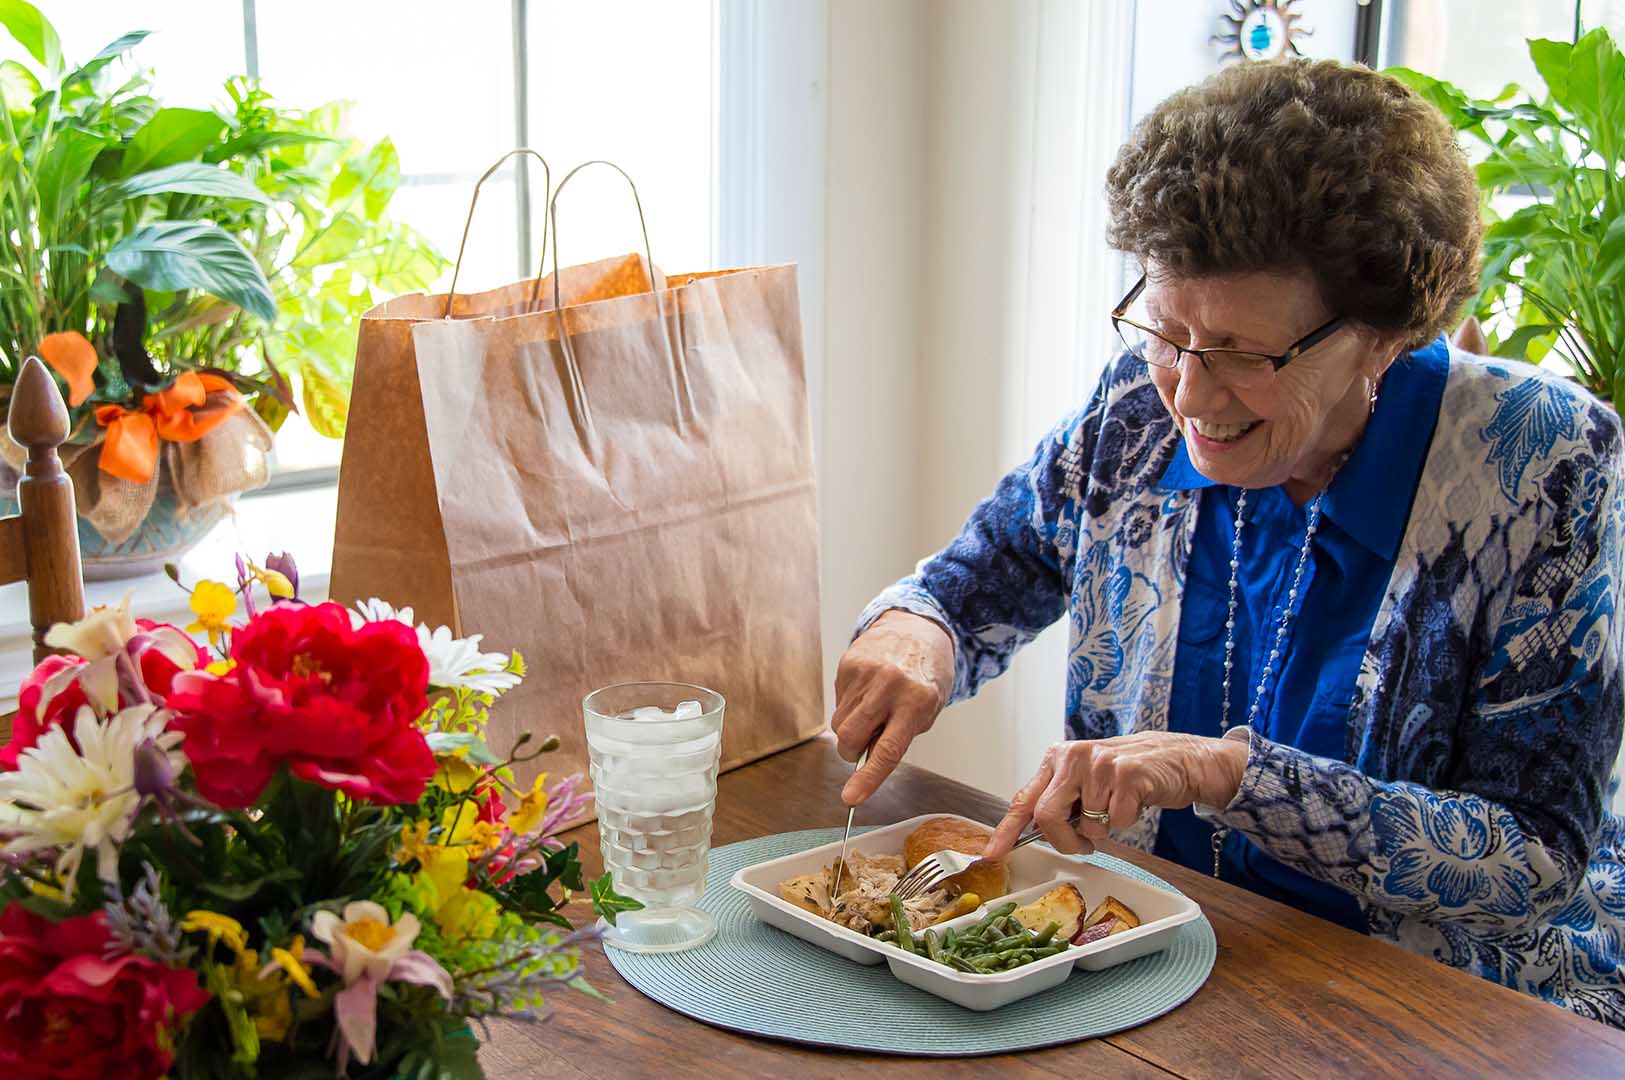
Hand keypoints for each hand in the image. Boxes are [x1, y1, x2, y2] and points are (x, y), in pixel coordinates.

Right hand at [831, 610, 954, 806]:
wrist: (917, 628)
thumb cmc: (926, 675)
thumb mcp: (927, 710)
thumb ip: (899, 736)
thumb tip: (865, 762)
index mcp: (917, 702)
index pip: (887, 750)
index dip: (867, 779)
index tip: (850, 799)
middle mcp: (890, 686)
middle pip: (851, 737)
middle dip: (851, 751)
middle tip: (864, 745)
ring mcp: (866, 673)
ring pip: (840, 723)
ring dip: (851, 728)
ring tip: (873, 710)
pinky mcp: (848, 664)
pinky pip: (838, 702)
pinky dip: (849, 706)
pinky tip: (867, 692)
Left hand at [983, 732, 1246, 858]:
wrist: (1175, 759)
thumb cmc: (1126, 776)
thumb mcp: (1085, 782)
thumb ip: (1060, 802)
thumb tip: (1033, 835)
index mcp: (1057, 760)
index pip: (1024, 799)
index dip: (1006, 830)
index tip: (993, 854)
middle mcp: (1073, 757)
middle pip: (1047, 815)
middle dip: (1064, 841)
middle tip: (1082, 845)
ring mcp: (1100, 763)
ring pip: (1088, 824)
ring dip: (1104, 831)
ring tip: (1116, 809)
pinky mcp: (1128, 773)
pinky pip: (1117, 821)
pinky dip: (1127, 823)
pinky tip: (1134, 804)